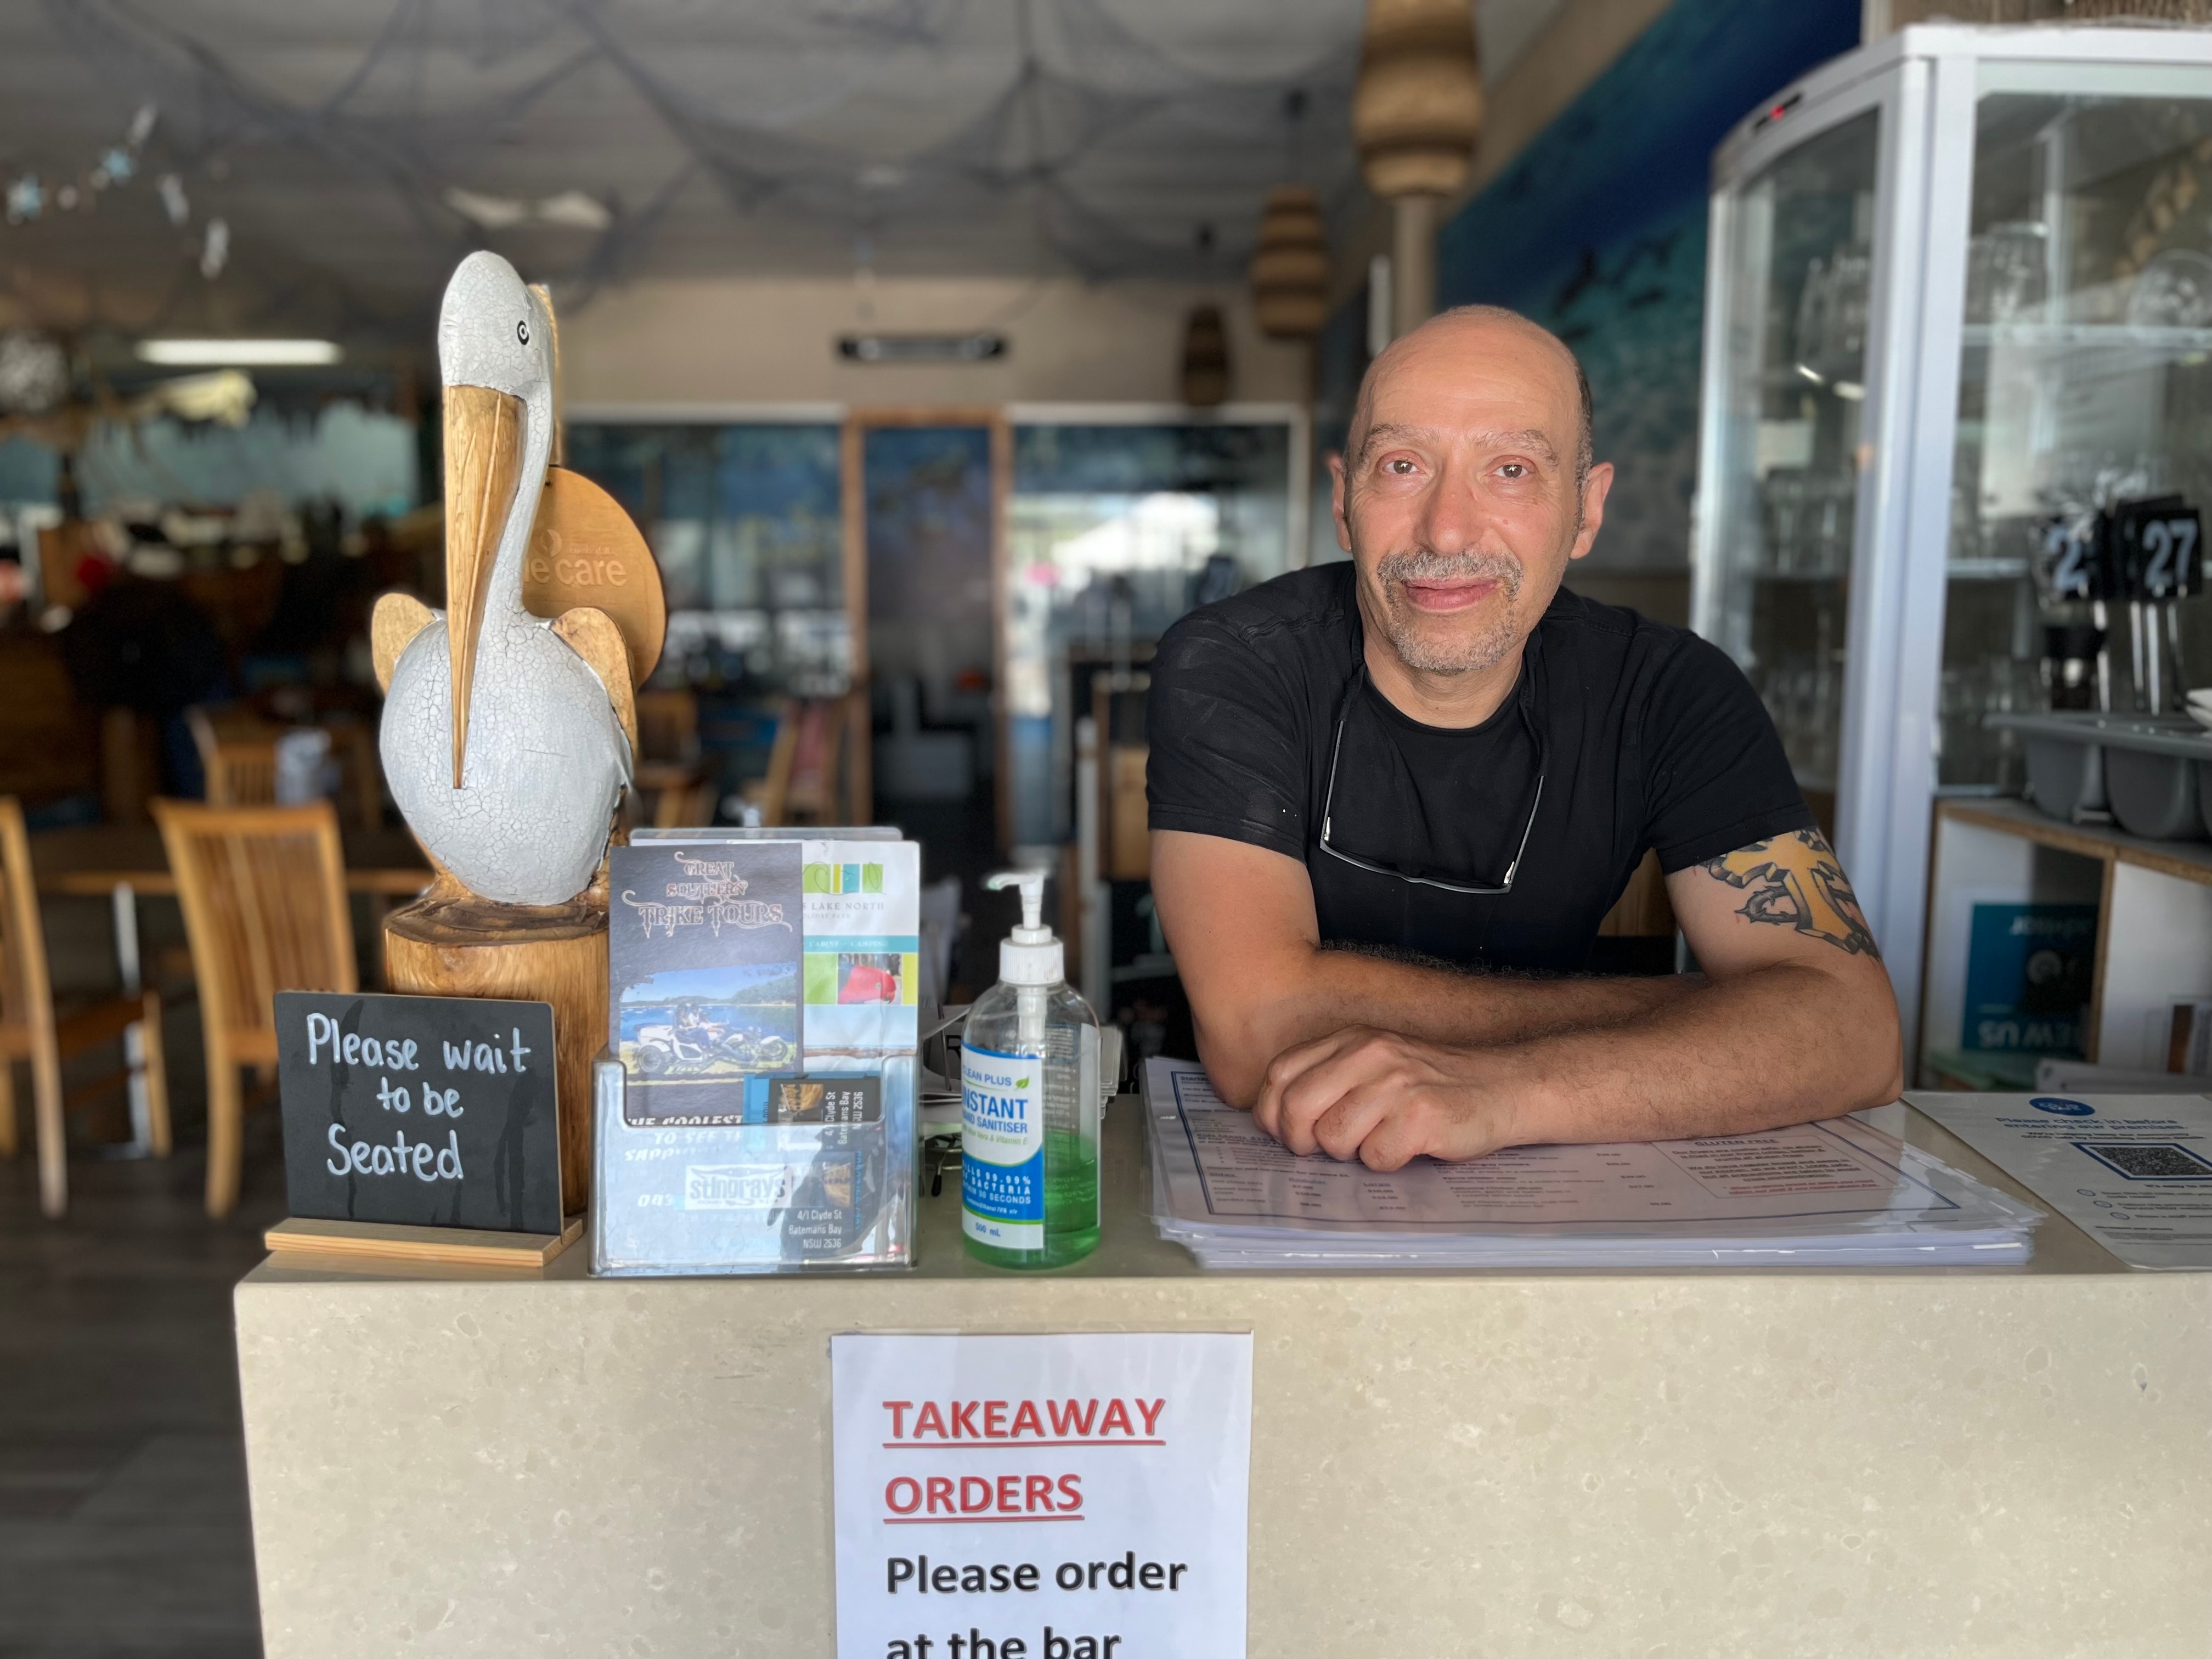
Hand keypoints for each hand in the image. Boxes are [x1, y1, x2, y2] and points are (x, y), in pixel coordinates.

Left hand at [1251, 1027, 1526, 1169]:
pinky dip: (1388, 1163)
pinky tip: (1410, 1148)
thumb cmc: (1434, 1087)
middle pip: (1296, 1108)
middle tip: (1327, 1152)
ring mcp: (1395, 1084)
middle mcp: (1369, 1055)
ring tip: (1380, 1141)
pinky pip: (1376, 1158)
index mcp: (1351, 1041)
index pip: (1280, 1074)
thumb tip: (1280, 1122)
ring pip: (1333, 1138)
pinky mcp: (1421, 1116)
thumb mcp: (1377, 1065)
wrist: (1506, 1086)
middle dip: (1302, 1141)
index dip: (1273, 1113)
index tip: (1288, 1135)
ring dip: (1351, 1154)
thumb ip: (1331, 1080)